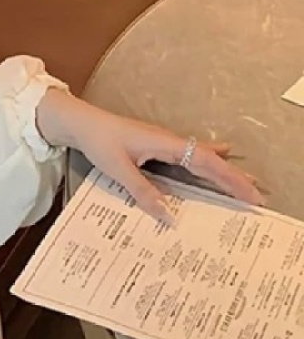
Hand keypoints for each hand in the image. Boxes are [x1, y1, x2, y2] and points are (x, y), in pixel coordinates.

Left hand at [36, 90, 264, 223]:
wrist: (80, 122)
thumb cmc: (98, 141)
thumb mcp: (118, 170)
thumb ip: (143, 192)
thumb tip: (168, 216)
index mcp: (166, 144)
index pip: (207, 162)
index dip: (231, 179)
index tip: (251, 195)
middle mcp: (170, 141)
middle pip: (210, 160)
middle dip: (234, 178)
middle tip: (258, 197)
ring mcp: (164, 142)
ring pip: (202, 157)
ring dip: (223, 171)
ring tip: (244, 185)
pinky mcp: (156, 145)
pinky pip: (189, 155)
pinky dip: (206, 162)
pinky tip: (218, 157)